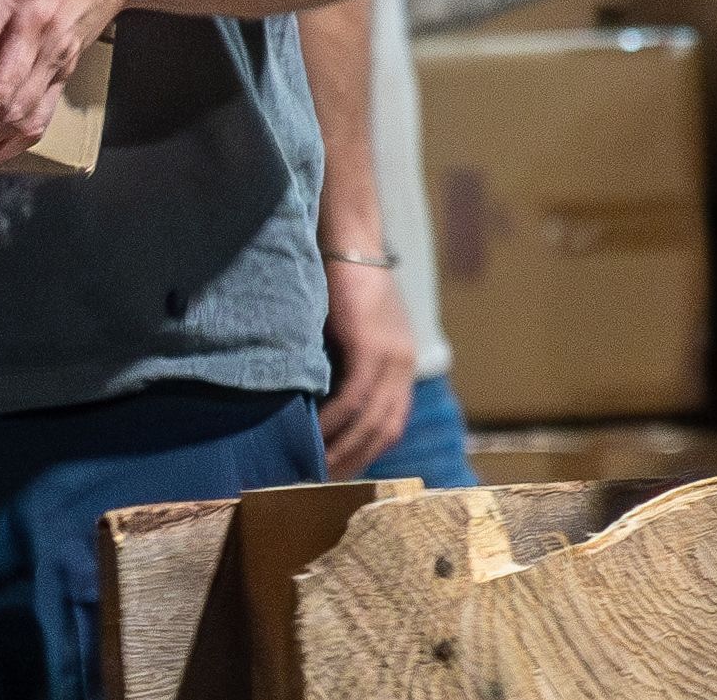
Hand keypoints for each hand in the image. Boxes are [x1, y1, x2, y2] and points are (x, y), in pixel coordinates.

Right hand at [319, 258, 417, 476]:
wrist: (346, 236)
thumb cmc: (338, 276)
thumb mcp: (349, 326)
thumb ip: (345, 359)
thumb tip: (318, 393)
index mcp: (401, 363)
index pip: (392, 422)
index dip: (369, 450)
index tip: (340, 470)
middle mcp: (403, 365)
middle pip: (385, 429)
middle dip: (356, 459)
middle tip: (324, 481)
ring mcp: (391, 356)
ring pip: (370, 419)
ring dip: (343, 447)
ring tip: (315, 466)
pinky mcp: (370, 345)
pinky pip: (353, 396)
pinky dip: (334, 420)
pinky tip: (313, 432)